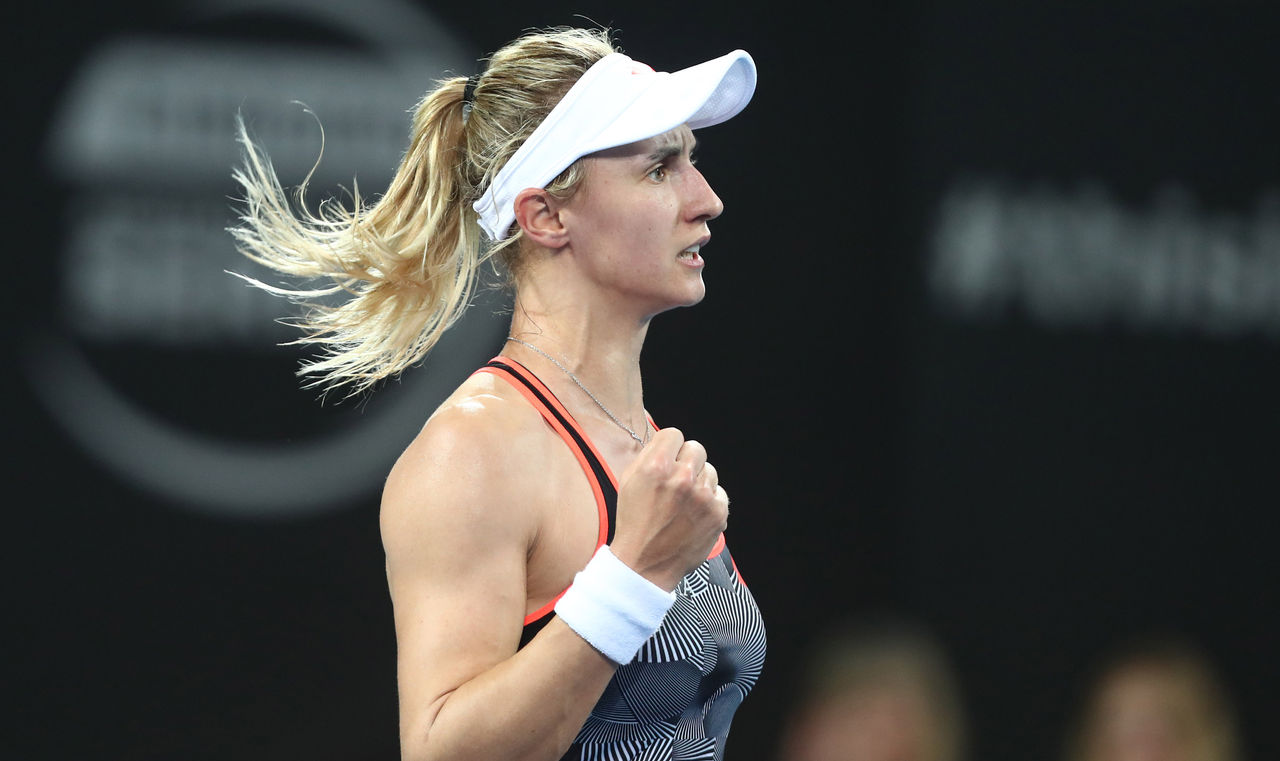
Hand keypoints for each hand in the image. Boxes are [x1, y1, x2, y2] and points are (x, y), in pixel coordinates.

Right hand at [609, 427, 728, 590]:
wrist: (645, 564)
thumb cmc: (635, 522)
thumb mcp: (628, 481)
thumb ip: (648, 455)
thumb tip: (668, 441)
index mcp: (656, 467)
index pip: (674, 434)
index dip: (669, 447)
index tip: (667, 459)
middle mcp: (682, 479)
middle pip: (696, 448)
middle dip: (686, 461)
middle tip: (676, 480)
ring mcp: (703, 497)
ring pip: (710, 470)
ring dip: (698, 481)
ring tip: (683, 502)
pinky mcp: (718, 514)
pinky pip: (720, 492)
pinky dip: (709, 500)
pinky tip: (693, 513)